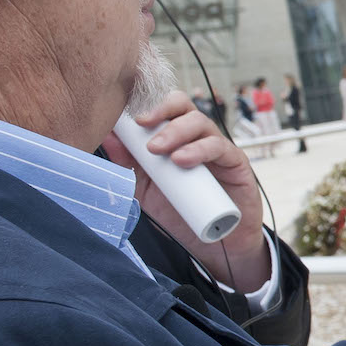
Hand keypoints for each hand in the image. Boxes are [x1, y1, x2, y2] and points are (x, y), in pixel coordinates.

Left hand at [104, 91, 272, 292]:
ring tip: (157, 150)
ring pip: (199, 121)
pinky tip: (182, 160)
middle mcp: (196, 136)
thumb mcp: (146, 190)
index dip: (145, 103)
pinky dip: (199, 149)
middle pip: (182, 104)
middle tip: (142, 126)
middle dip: (160, 110)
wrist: (215, 242)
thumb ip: (129, 165)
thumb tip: (109, 137)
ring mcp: (217, 147)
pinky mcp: (236, 161)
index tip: (126, 115)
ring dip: (176, 131)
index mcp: (174, 137)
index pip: (162, 107)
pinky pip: (219, 146)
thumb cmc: (181, 212)